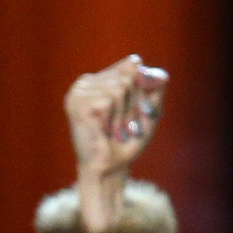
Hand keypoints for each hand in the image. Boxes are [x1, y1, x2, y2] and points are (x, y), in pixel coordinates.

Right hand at [64, 54, 167, 231]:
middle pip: (129, 75)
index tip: (137, 112)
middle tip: (124, 126)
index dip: (142, 88)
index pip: (133, 63)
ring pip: (119, 88)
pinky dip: (113, 120)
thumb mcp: (151, 108)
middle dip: (134, 105)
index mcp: (103, 77)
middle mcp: (88, 80)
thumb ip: (156, 83)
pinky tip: (104, 132)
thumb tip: (141, 68)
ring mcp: (79, 91)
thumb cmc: (129, 140)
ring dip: (124, 115)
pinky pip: (108, 100)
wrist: (111, 169)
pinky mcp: (76, 103)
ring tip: (116, 130)